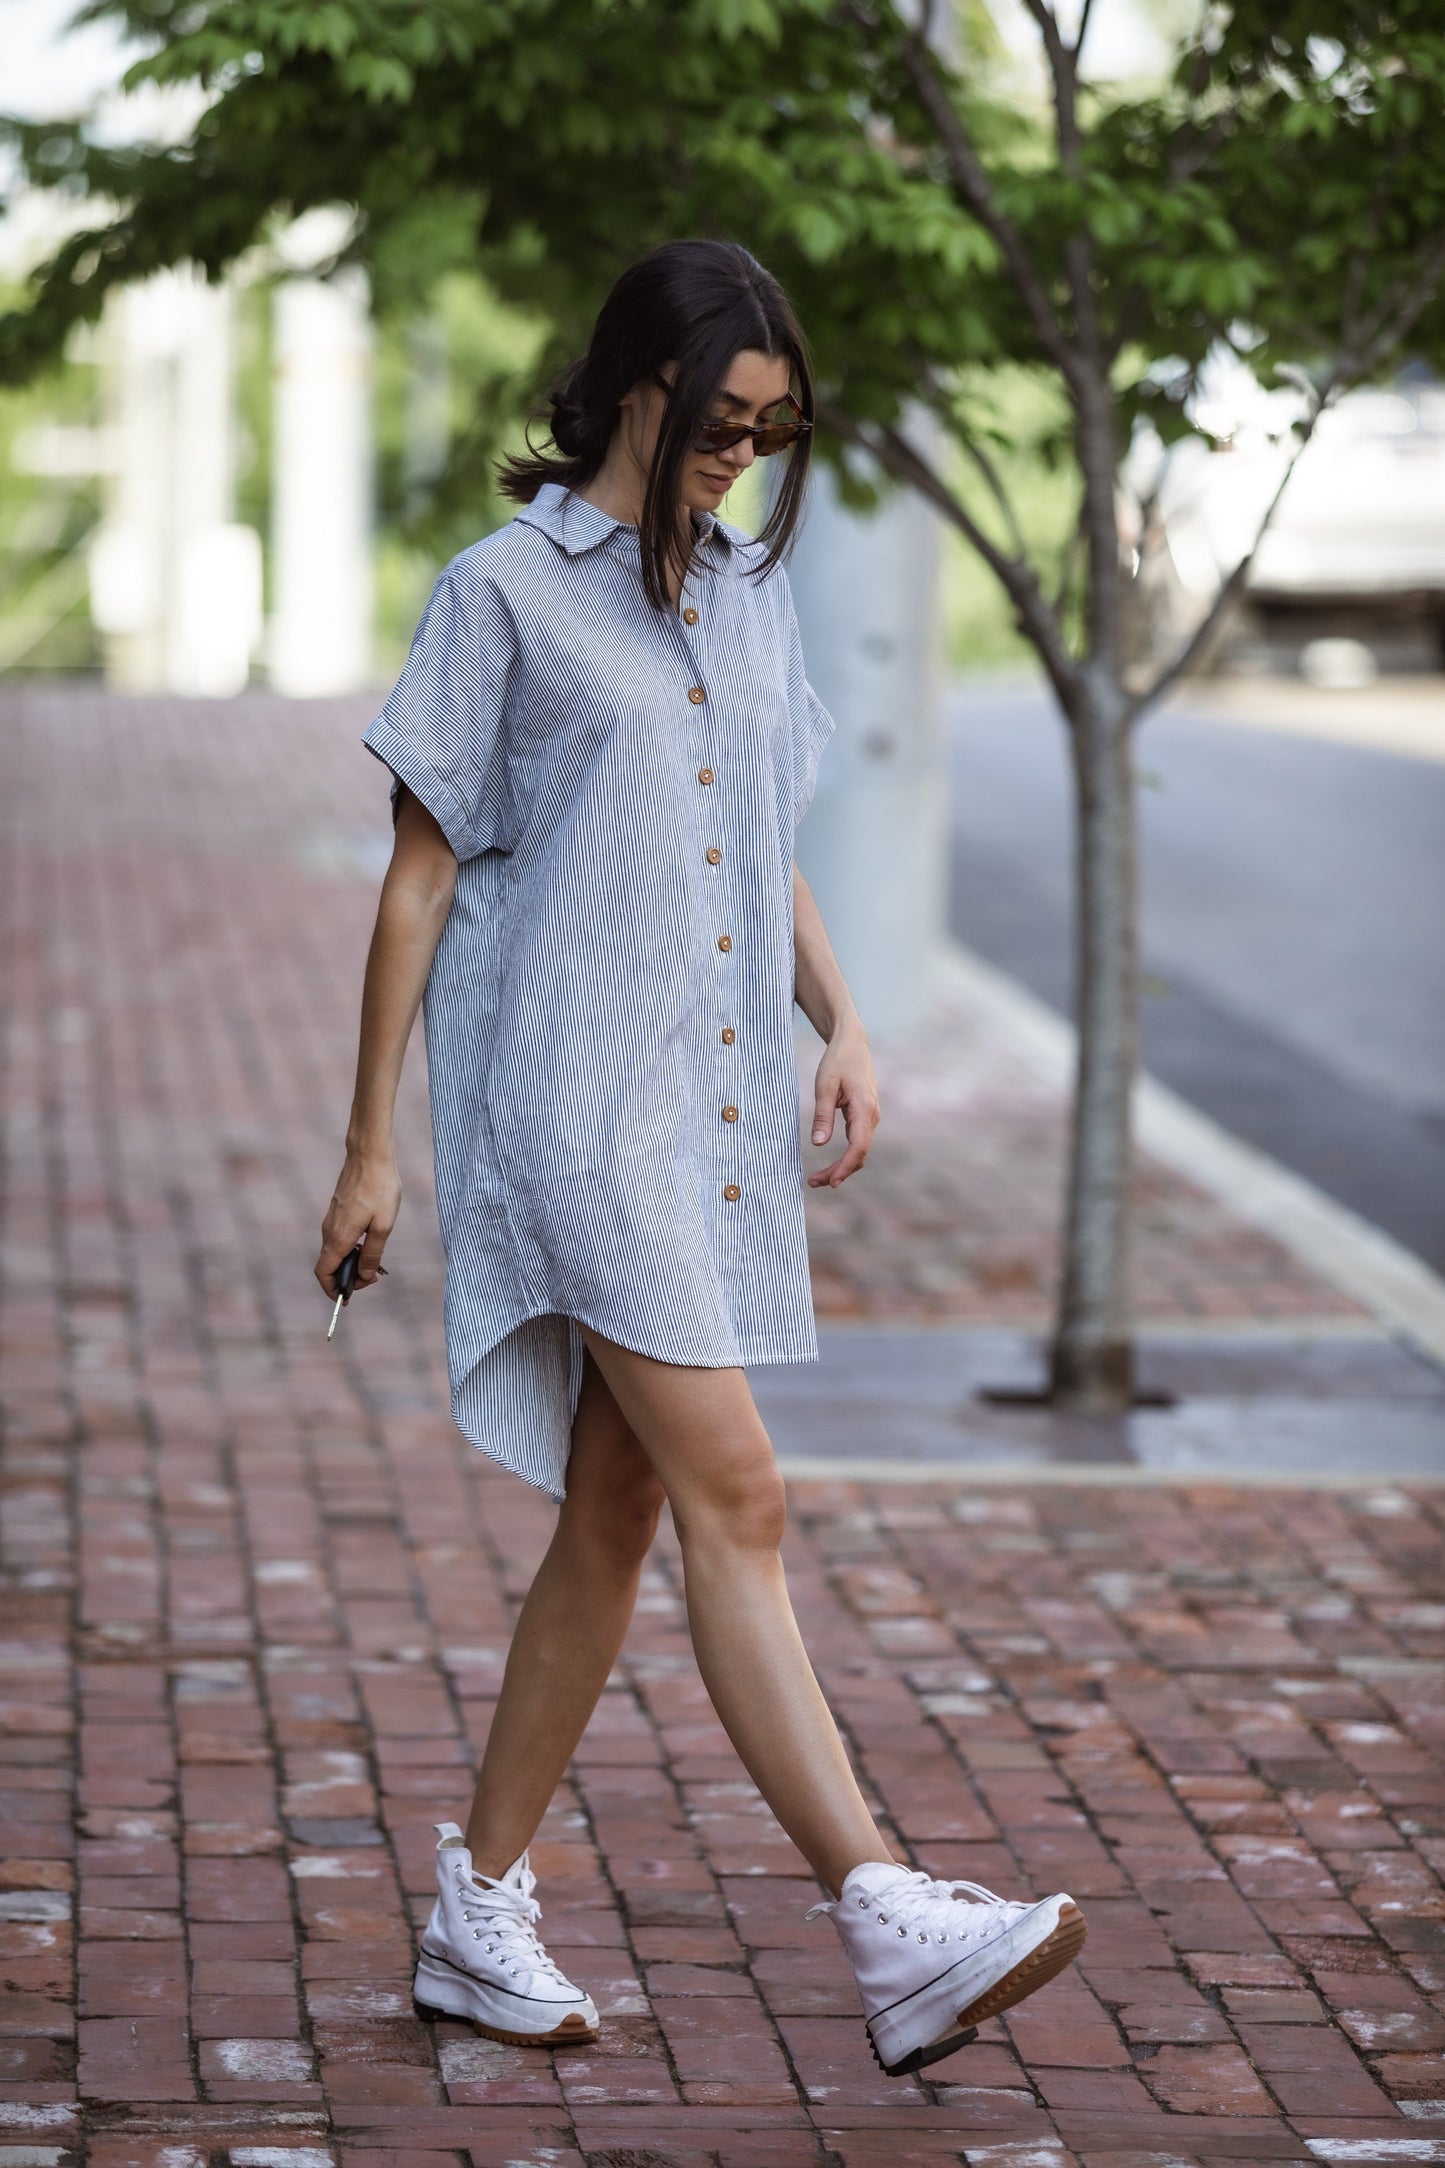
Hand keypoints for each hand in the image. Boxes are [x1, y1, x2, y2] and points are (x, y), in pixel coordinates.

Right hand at [315, 1150, 401, 1296]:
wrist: (369, 1154)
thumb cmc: (380, 1188)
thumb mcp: (383, 1226)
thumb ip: (373, 1254)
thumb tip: (364, 1277)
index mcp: (338, 1237)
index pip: (323, 1273)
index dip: (333, 1290)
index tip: (348, 1298)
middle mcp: (329, 1230)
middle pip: (329, 1265)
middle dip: (347, 1278)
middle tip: (373, 1277)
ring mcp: (331, 1219)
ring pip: (335, 1251)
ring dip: (351, 1263)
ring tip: (375, 1262)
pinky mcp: (337, 1210)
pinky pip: (339, 1238)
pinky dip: (351, 1248)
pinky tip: (371, 1241)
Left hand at [806, 1013, 880, 1187]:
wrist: (852, 1044)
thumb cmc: (837, 1062)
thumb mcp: (824, 1086)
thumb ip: (822, 1115)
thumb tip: (819, 1144)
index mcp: (864, 1108)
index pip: (858, 1146)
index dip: (845, 1167)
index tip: (830, 1182)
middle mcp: (872, 1115)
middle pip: (860, 1154)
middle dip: (839, 1172)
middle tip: (813, 1183)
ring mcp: (871, 1117)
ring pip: (860, 1150)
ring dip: (842, 1167)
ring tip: (817, 1178)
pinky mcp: (865, 1116)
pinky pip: (858, 1142)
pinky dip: (845, 1156)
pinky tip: (831, 1165)